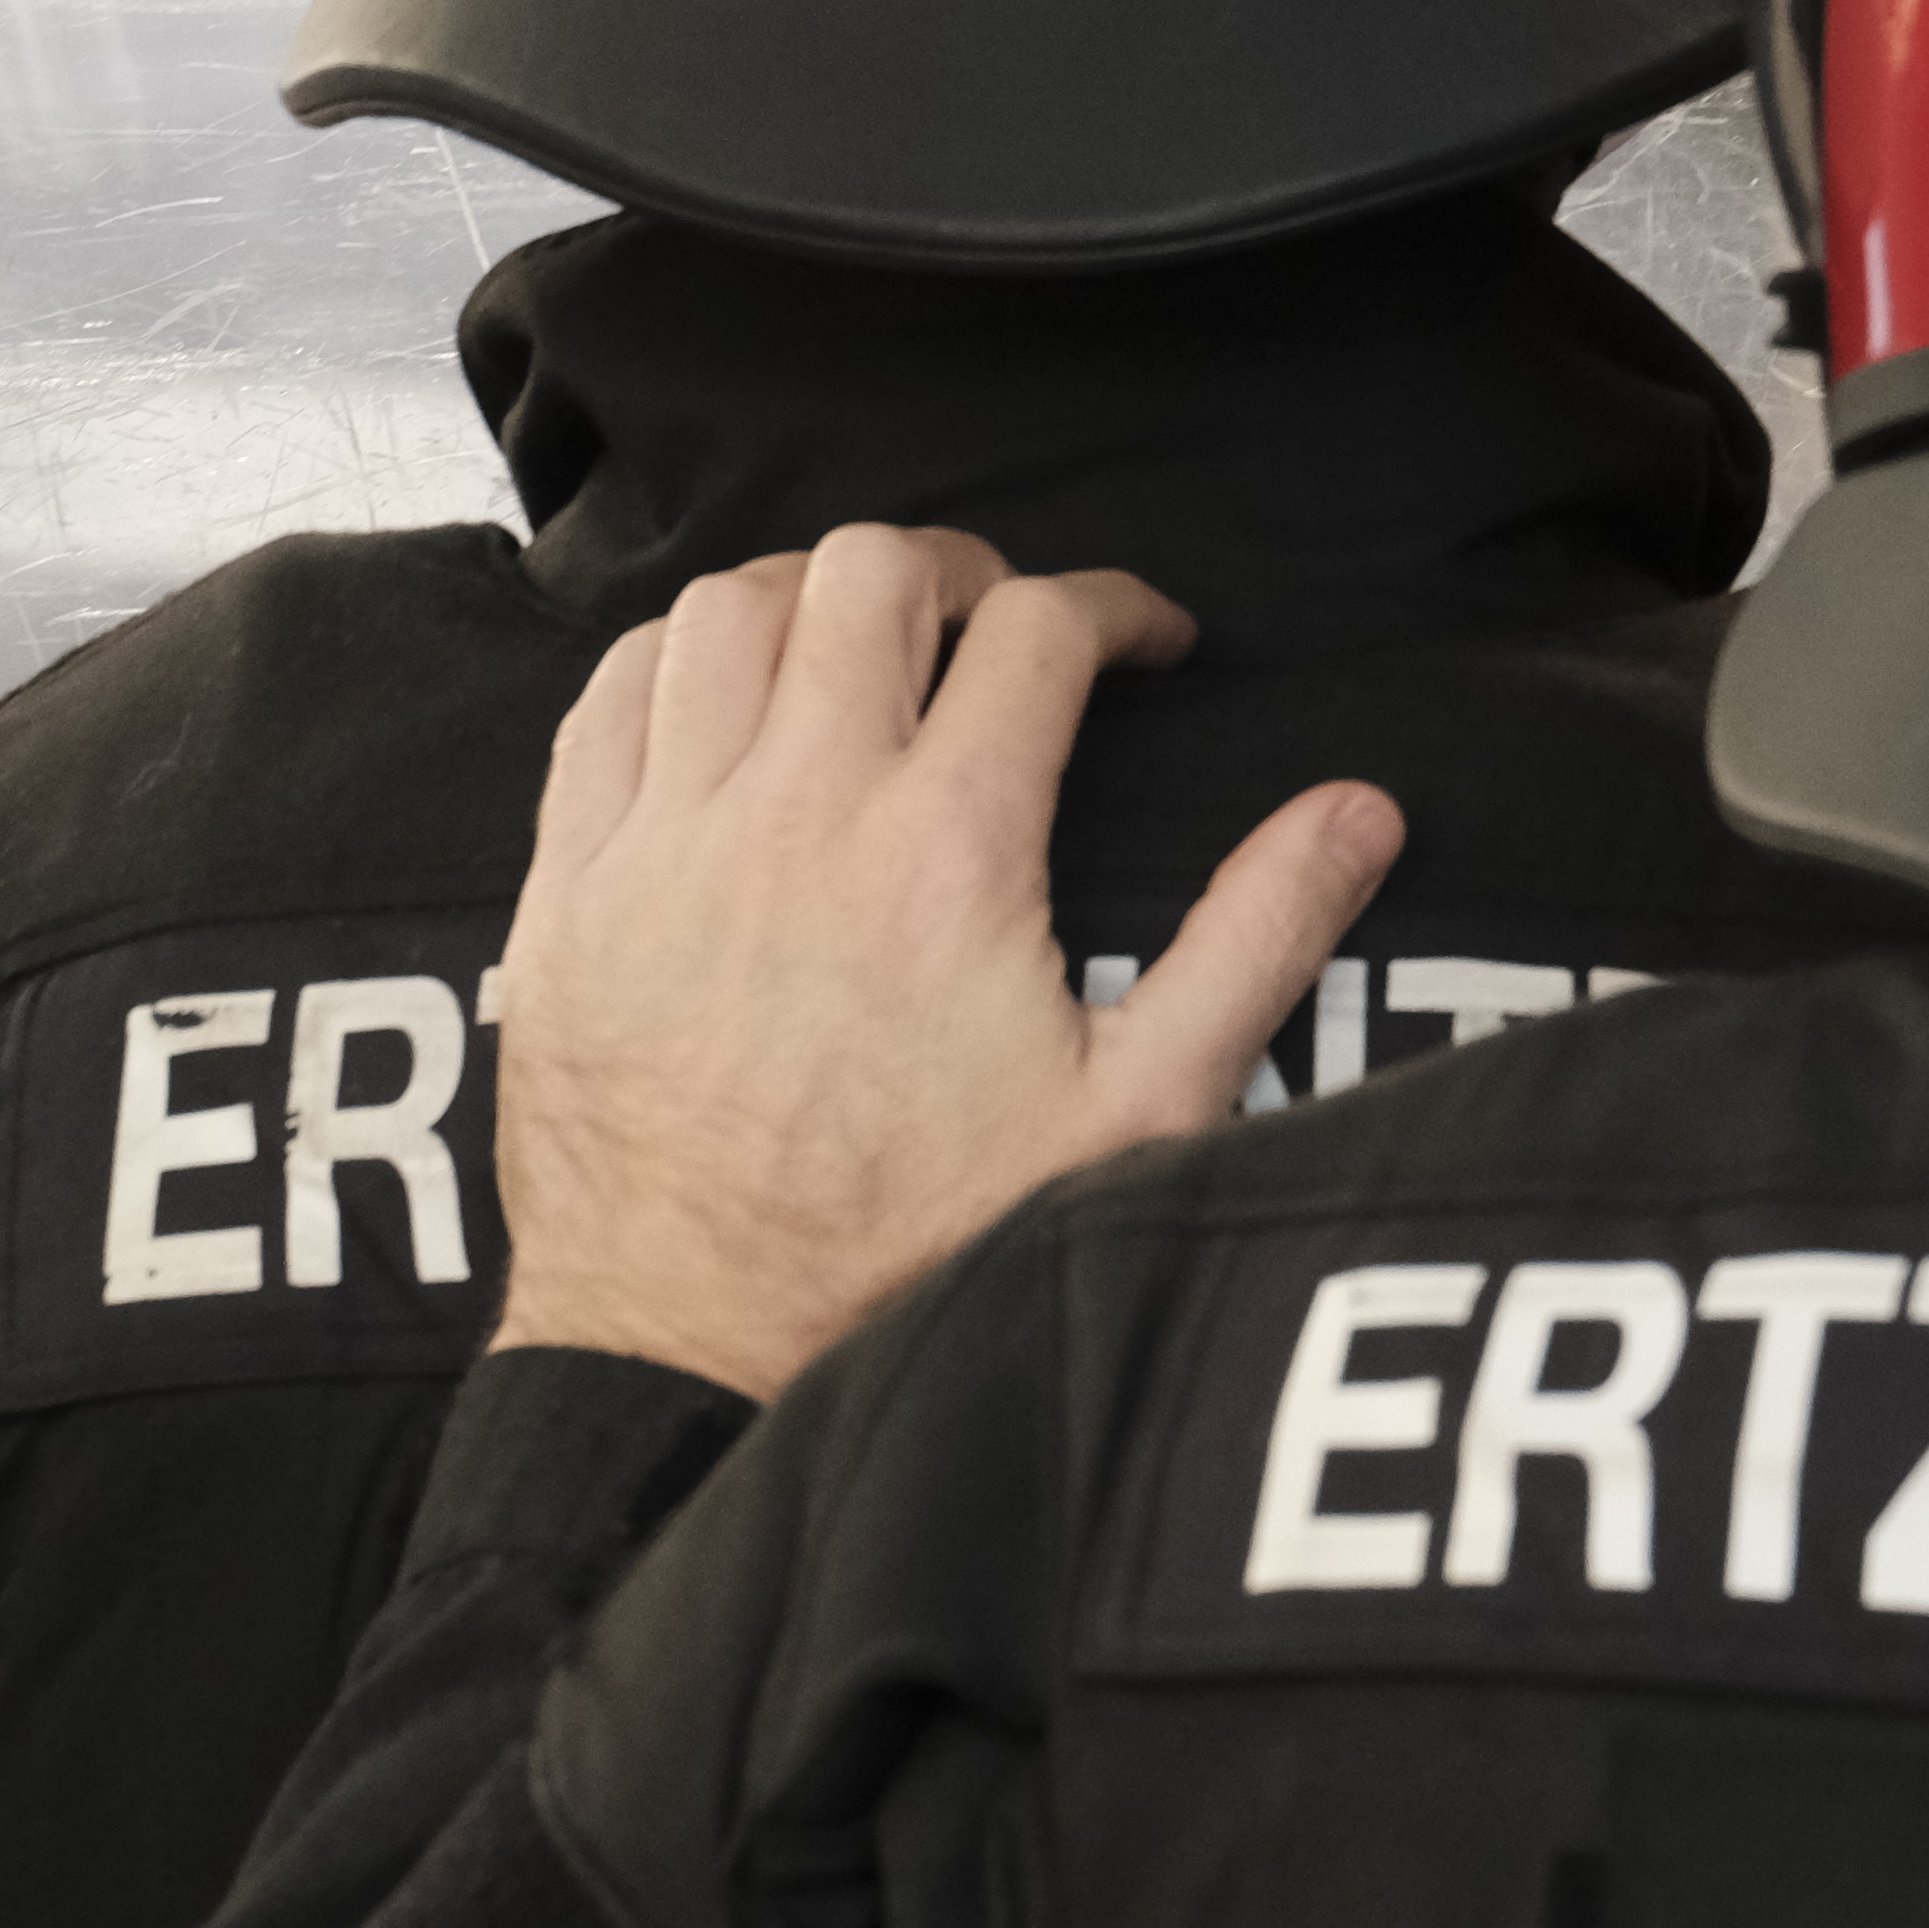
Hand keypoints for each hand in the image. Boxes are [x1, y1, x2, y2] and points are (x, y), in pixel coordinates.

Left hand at [484, 524, 1403, 1400]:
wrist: (700, 1357)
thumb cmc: (918, 1250)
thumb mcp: (1134, 1114)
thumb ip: (1256, 942)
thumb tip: (1359, 812)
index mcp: (947, 848)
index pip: (1040, 631)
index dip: (1115, 606)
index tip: (1145, 642)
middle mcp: (798, 810)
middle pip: (872, 573)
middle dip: (960, 570)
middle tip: (1002, 629)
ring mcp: (666, 839)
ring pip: (727, 610)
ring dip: (809, 598)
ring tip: (862, 649)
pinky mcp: (570, 887)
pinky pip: (605, 700)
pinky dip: (672, 661)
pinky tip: (720, 702)